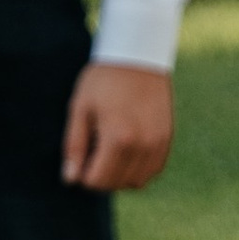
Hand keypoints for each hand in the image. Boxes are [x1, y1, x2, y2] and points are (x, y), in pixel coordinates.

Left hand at [64, 62, 173, 190]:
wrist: (138, 55)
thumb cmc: (103, 79)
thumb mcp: (80, 109)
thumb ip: (74, 146)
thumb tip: (71, 180)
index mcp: (118, 139)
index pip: (97, 181)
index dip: (83, 173)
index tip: (81, 153)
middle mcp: (142, 146)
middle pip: (116, 184)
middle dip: (100, 175)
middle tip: (93, 149)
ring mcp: (158, 144)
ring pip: (137, 182)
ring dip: (119, 175)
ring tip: (110, 149)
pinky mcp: (167, 139)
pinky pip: (152, 171)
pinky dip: (138, 168)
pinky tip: (127, 149)